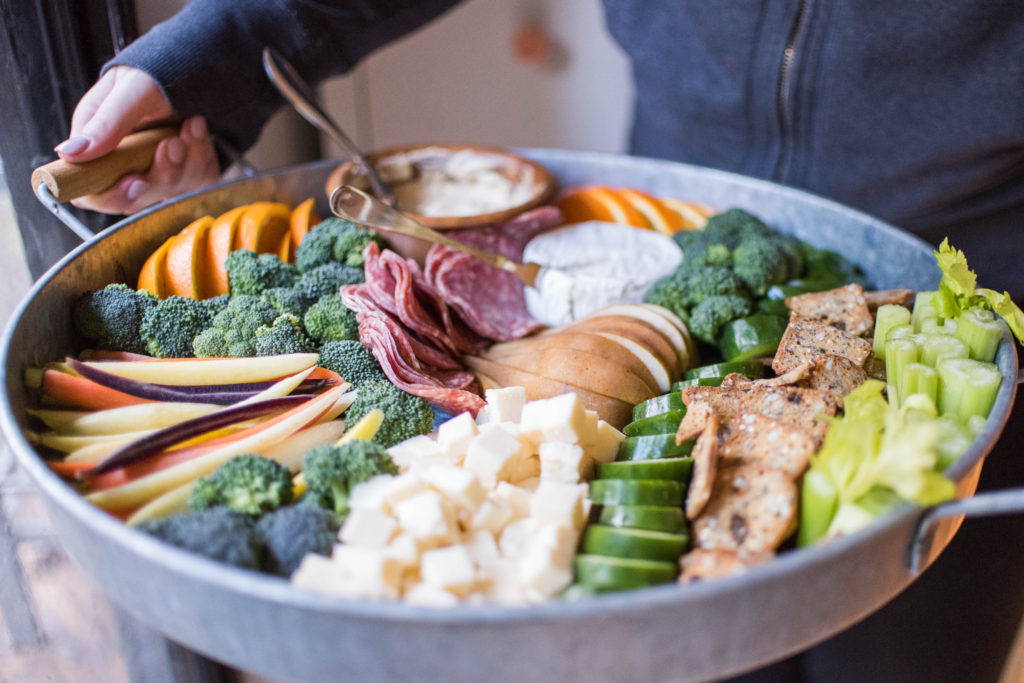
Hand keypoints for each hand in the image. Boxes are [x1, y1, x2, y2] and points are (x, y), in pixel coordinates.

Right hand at [55, 66, 219, 213]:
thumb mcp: (131, 91)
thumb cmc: (157, 70)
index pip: (94, 192)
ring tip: (191, 124)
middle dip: (161, 174)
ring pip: (173, 189)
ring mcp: (159, 167)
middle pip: (138, 196)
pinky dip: (203, 154)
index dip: (112, 194)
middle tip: (172, 144)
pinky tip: (198, 129)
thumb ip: (105, 123)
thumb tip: (69, 153)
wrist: (198, 60)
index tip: (134, 180)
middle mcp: (127, 160)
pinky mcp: (187, 168)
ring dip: (187, 159)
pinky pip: (198, 178)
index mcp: (99, 144)